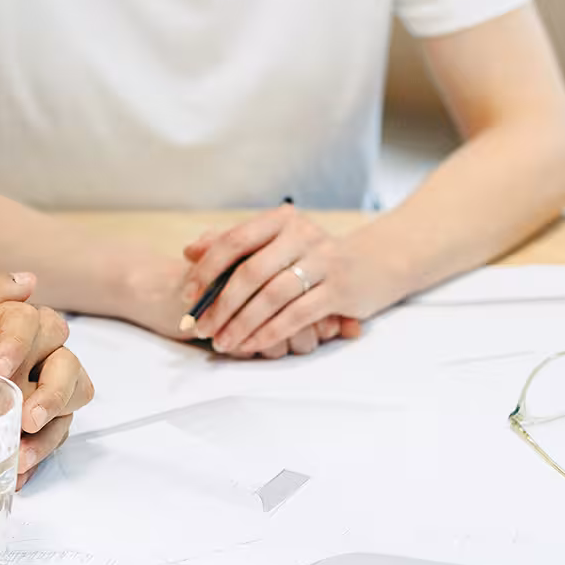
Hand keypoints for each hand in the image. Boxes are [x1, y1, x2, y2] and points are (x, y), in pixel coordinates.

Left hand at [0, 272, 94, 487]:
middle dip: (52, 387)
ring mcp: (39, 385)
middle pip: (64, 353)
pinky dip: (42, 449)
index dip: (18, 341)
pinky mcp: (40, 421)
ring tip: (24, 449)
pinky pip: (59, 430)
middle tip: (26, 417)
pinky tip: (17, 469)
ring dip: (55, 418)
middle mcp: (28, 349)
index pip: (28, 318)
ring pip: (76, 389)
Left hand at [181, 205, 377, 357]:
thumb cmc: (311, 256)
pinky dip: (271, 332)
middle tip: (201, 327)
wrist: (376, 262)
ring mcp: (323, 260)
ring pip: (272, 296)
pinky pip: (297, 314)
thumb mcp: (276, 243)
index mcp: (280, 220)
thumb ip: (233, 243)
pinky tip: (253, 345)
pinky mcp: (340, 289)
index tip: (188, 296)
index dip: (207, 270)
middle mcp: (301, 234)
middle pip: (250, 272)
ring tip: (223, 342)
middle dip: (221, 304)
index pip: (234, 241)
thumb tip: (190, 250)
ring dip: (243, 323)